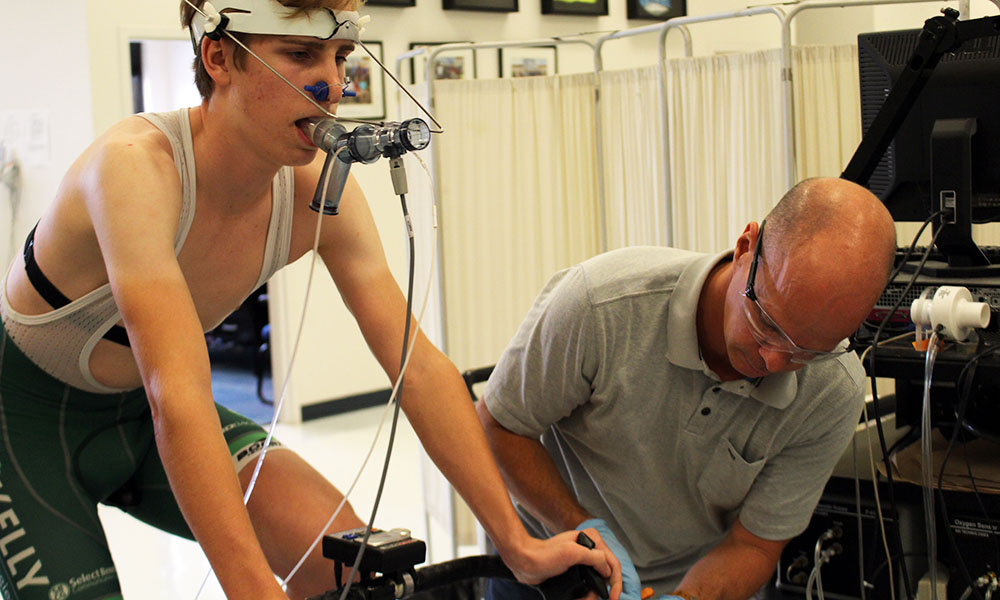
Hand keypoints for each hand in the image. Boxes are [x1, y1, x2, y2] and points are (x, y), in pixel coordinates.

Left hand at [500, 529, 621, 599]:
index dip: (615, 582)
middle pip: (607, 573)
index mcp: (591, 540)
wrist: (525, 562)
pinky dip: (587, 594)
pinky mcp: (575, 570)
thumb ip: (594, 558)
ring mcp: (582, 560)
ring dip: (594, 594)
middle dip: (605, 590)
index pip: (613, 563)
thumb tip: (607, 571)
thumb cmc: (544, 555)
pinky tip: (583, 599)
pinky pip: (587, 584)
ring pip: (597, 581)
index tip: (613, 597)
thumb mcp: (572, 553)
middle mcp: (589, 549)